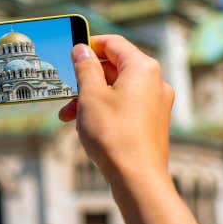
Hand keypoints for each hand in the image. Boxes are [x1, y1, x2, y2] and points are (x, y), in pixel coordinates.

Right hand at [59, 35, 173, 184]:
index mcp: (142, 68)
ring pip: (118, 89)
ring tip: (69, 117)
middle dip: (87, 79)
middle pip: (115, 67)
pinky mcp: (153, 122)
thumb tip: (81, 50)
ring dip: (92, 98)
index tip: (70, 54)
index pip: (113, 44)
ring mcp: (156, 103)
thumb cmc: (113, 135)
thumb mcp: (90, 96)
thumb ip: (85, 68)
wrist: (137, 179)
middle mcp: (155, 81)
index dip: (89, 46)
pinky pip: (126, 106)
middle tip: (66, 93)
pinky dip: (105, 110)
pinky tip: (87, 126)